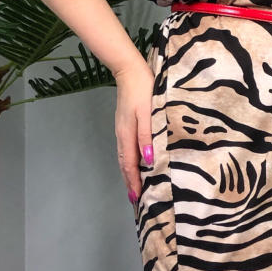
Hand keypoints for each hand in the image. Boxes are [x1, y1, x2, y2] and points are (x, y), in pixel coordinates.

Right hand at [114, 56, 155, 203]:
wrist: (130, 70)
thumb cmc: (143, 90)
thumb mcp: (148, 113)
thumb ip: (147, 136)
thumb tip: (149, 160)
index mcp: (128, 135)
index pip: (130, 165)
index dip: (134, 182)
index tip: (138, 199)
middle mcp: (122, 135)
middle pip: (124, 164)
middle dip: (130, 182)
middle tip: (136, 199)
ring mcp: (122, 130)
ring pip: (124, 157)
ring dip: (129, 173)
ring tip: (135, 186)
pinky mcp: (124, 125)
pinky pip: (125, 149)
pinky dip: (129, 161)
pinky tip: (136, 163)